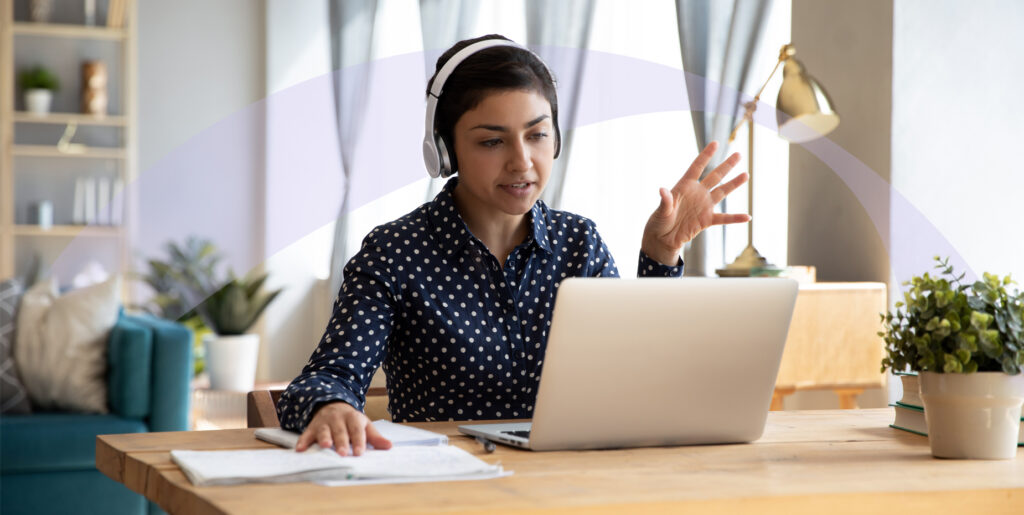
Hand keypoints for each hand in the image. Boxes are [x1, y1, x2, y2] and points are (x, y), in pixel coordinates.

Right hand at [295, 401, 391, 455]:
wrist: (332, 404)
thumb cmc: (351, 420)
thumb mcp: (364, 425)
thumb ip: (375, 437)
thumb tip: (389, 446)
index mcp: (353, 417)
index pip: (357, 429)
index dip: (359, 440)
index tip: (360, 452)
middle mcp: (338, 418)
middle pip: (340, 431)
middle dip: (342, 441)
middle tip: (343, 453)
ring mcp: (324, 422)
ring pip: (324, 430)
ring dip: (324, 438)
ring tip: (325, 446)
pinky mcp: (312, 426)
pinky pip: (307, 433)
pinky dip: (303, 441)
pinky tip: (300, 449)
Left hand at [641, 141, 750, 264]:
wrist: (663, 239)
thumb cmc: (659, 222)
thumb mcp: (661, 211)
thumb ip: (665, 201)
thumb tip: (662, 191)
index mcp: (684, 186)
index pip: (697, 167)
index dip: (706, 155)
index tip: (716, 143)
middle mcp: (697, 193)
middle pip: (715, 176)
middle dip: (726, 166)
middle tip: (738, 155)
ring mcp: (703, 206)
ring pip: (722, 192)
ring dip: (734, 184)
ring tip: (746, 175)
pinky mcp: (707, 220)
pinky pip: (724, 218)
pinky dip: (735, 218)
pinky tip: (747, 217)